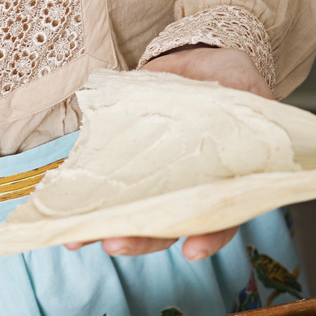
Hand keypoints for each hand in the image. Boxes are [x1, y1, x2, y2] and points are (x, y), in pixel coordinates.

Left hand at [67, 46, 272, 260]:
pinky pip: (103, 186)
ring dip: (106, 228)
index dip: (207, 237)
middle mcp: (185, 188)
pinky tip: (63, 212)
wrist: (195, 63)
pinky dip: (83, 201)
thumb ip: (252, 101)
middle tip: (116, 242)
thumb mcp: (247, 87)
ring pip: (132, 214)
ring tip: (79, 238)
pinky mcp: (124, 162)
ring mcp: (153, 179)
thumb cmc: (228, 83)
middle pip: (166, 226)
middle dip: (140, 239)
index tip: (190, 251)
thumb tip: (252, 101)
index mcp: (222, 180)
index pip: (218, 218)